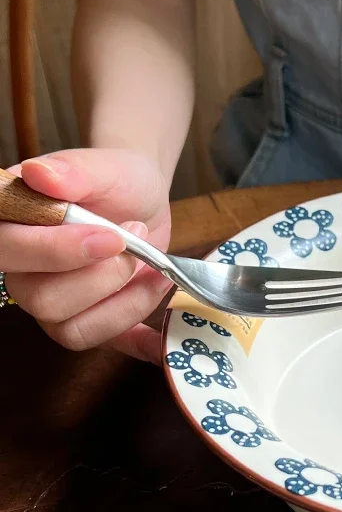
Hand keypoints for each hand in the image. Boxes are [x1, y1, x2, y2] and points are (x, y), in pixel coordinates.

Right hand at [1, 149, 172, 362]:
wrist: (142, 199)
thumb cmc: (114, 180)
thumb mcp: (103, 168)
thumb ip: (73, 170)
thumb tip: (38, 173)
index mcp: (11, 227)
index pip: (7, 251)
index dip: (56, 252)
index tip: (110, 236)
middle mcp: (24, 272)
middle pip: (40, 300)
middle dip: (102, 276)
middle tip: (134, 240)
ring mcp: (53, 302)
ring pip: (71, 329)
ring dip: (124, 300)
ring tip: (152, 265)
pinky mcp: (90, 319)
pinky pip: (104, 344)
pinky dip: (135, 341)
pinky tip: (158, 338)